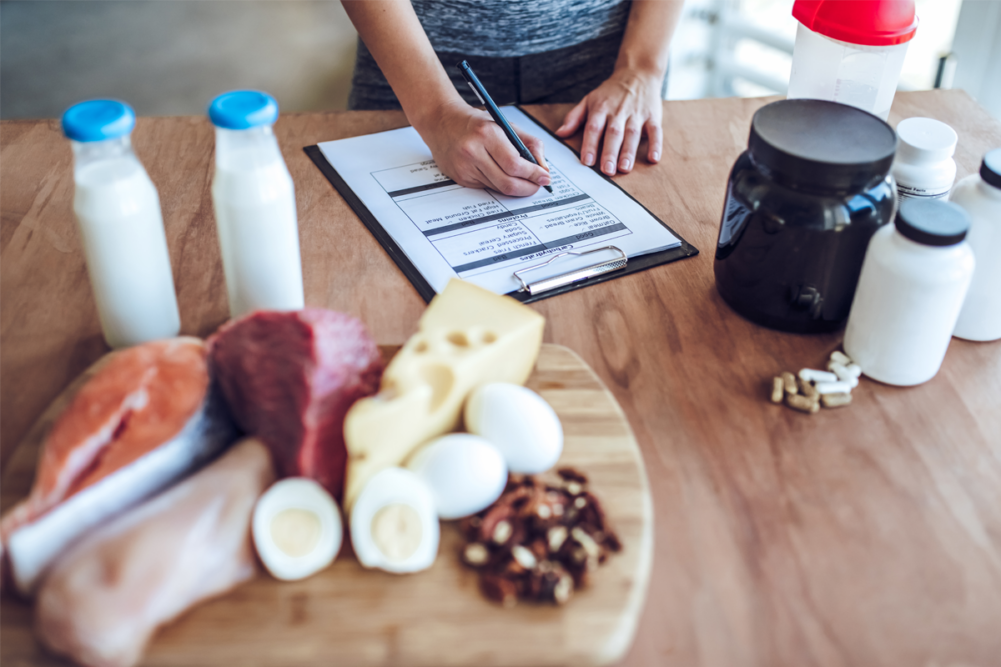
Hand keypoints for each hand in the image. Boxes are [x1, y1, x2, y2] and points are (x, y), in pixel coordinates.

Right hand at [416, 101, 550, 196]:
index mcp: (487, 134)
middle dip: (528, 187)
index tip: (545, 177)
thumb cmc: (476, 123)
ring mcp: (464, 167)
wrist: (441, 121)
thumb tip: (543, 168)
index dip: (533, 175)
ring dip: (515, 187)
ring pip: (498, 188)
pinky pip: (487, 188)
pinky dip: (499, 185)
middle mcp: (473, 151)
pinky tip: (500, 175)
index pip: (515, 164)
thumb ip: (529, 143)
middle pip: (507, 182)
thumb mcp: (505, 124)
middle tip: (538, 185)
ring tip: (524, 180)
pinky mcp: (460, 178)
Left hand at [555, 67, 663, 175]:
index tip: (587, 161)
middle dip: (610, 152)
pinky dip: (656, 145)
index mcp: (601, 109)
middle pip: (614, 133)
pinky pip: (655, 131)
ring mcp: (637, 114)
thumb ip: (574, 117)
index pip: (594, 128)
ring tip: (625, 168)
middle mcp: (619, 112)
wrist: (638, 73)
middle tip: (607, 171)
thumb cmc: (610, 92)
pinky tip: (653, 159)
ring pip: (633, 134)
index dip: (590, 144)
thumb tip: (559, 133)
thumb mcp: (589, 100)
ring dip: (629, 152)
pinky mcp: (653, 116)